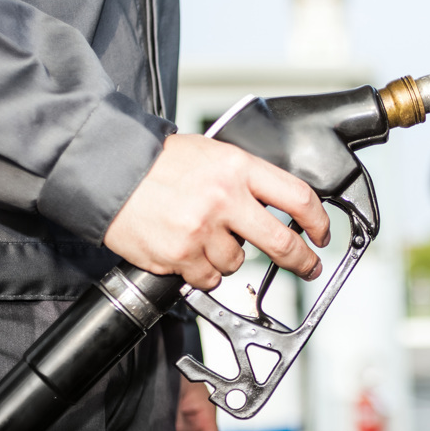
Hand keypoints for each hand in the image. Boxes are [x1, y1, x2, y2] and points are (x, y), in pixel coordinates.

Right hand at [104, 133, 330, 288]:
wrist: (109, 171)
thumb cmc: (158, 162)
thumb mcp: (212, 153)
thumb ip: (245, 178)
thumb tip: (277, 206)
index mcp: (238, 168)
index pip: (297, 197)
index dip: (318, 221)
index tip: (320, 233)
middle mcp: (225, 199)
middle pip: (282, 243)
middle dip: (302, 261)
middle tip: (309, 267)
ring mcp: (202, 230)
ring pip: (237, 263)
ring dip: (227, 257)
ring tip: (204, 235)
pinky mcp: (180, 255)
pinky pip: (207, 277)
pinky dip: (201, 270)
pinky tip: (187, 249)